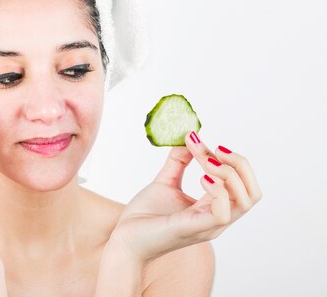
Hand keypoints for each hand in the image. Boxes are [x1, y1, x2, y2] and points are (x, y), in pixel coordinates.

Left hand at [110, 131, 261, 263]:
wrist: (124, 239)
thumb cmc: (145, 216)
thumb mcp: (166, 182)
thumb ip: (178, 162)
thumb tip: (190, 139)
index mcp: (213, 208)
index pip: (241, 184)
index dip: (226, 158)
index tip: (198, 141)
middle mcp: (216, 219)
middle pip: (253, 193)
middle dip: (240, 165)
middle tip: (216, 150)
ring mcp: (208, 226)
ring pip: (245, 201)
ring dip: (230, 174)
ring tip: (206, 163)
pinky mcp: (194, 229)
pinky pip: (222, 213)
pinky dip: (218, 191)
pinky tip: (201, 179)